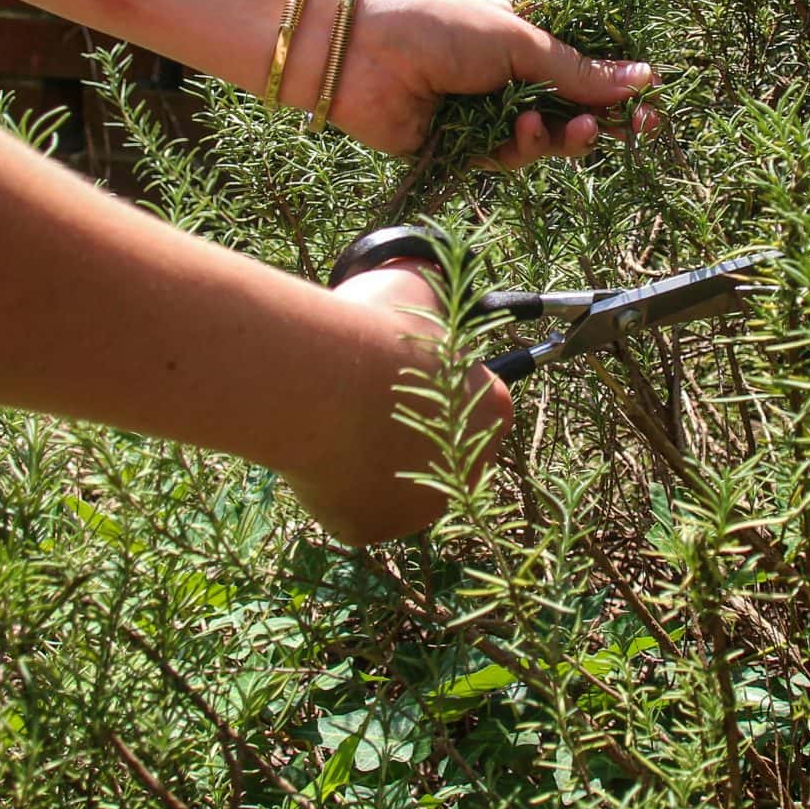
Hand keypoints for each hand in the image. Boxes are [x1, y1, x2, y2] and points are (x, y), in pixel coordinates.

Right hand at [287, 258, 511, 545]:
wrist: (323, 382)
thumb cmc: (376, 330)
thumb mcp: (417, 288)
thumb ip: (433, 295)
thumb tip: (430, 281)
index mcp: (493, 407)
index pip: (473, 401)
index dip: (432, 384)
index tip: (397, 371)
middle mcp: (470, 465)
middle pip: (436, 449)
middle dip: (403, 431)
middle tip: (360, 400)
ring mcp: (421, 506)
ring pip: (392, 484)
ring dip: (368, 461)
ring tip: (332, 423)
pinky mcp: (372, 528)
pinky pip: (351, 508)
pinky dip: (331, 485)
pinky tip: (315, 453)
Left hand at [323, 0, 658, 167]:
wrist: (357, 48)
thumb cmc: (436, 22)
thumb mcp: (517, 38)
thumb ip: (574, 69)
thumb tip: (639, 79)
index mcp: (518, 38)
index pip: (579, 69)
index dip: (614, 89)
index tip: (650, 104)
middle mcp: (502, 78)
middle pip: (567, 110)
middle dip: (602, 120)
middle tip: (637, 129)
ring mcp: (480, 114)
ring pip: (542, 140)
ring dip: (565, 137)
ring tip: (579, 129)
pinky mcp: (456, 148)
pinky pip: (504, 158)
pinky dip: (523, 148)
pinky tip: (527, 130)